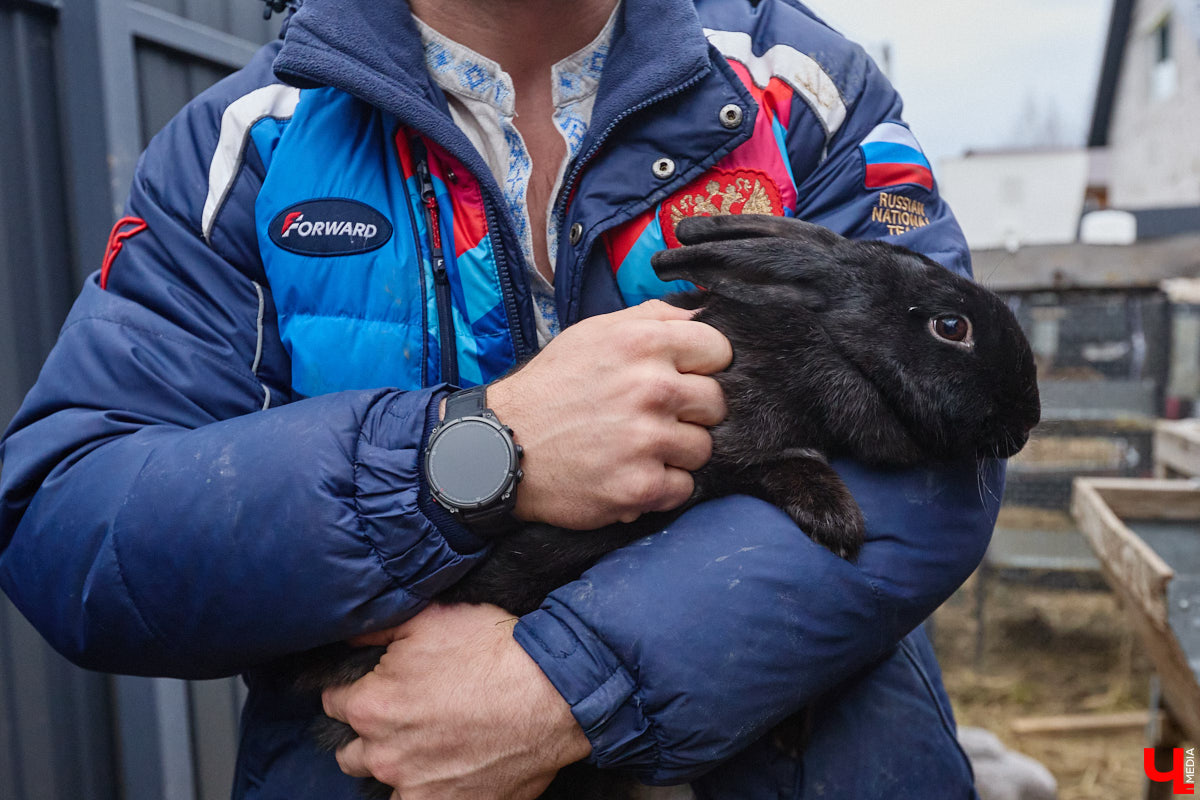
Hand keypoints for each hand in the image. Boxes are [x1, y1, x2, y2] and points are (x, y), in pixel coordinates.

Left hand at [324, 603, 591, 799]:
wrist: (551, 693)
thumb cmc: (492, 652)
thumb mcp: (431, 619)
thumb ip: (377, 630)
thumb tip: (348, 636)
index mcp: (372, 706)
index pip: (332, 702)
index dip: (354, 690)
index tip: (375, 686)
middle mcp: (384, 755)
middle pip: (350, 752)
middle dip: (368, 734)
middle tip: (401, 717)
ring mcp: (415, 788)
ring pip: (382, 782)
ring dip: (395, 765)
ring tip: (424, 748)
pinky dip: (426, 789)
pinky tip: (444, 770)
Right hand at [489, 299, 730, 528]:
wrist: (503, 445)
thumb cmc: (552, 387)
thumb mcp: (594, 332)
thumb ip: (653, 317)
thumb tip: (703, 310)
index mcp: (643, 343)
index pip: (720, 350)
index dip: (705, 366)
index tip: (685, 378)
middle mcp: (650, 388)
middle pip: (717, 403)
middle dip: (693, 412)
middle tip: (656, 417)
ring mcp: (646, 440)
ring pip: (704, 448)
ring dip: (677, 452)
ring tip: (639, 447)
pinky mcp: (639, 486)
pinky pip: (684, 487)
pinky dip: (662, 486)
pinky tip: (632, 472)